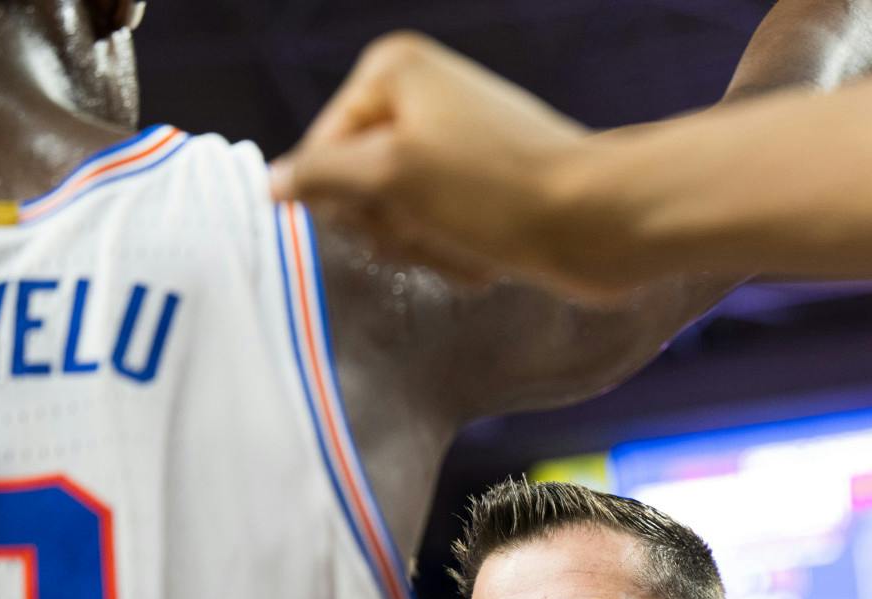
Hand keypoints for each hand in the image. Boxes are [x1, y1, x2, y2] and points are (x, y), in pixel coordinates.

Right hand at [270, 34, 598, 289]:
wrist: (599, 222)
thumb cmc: (497, 191)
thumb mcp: (391, 175)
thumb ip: (321, 176)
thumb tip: (272, 183)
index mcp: (392, 71)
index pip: (321, 152)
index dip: (347, 199)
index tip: (393, 212)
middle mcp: (421, 96)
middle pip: (358, 187)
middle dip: (394, 226)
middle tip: (437, 227)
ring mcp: (453, 143)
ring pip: (398, 219)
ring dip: (428, 248)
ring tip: (471, 242)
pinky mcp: (482, 187)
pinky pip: (438, 233)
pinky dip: (457, 254)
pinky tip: (490, 254)